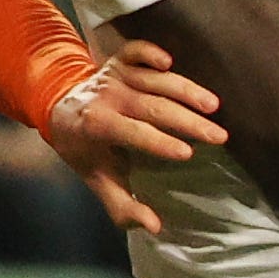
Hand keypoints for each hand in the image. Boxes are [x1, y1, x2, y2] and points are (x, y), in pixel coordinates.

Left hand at [43, 41, 224, 236]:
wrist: (59, 108)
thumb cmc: (84, 149)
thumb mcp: (97, 179)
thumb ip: (122, 205)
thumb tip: (154, 227)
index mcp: (97, 126)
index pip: (133, 133)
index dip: (159, 142)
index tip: (188, 153)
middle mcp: (106, 97)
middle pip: (151, 106)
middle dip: (187, 121)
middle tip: (220, 136)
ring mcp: (113, 75)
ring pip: (153, 79)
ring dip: (185, 89)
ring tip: (214, 105)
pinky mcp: (119, 61)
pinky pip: (135, 50)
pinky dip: (150, 52)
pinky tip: (170, 61)